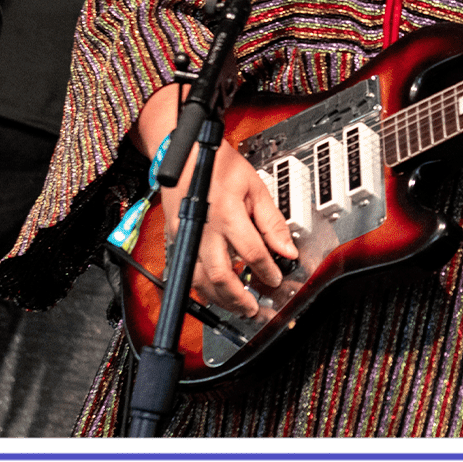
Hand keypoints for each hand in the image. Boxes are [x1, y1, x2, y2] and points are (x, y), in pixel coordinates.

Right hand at [161, 141, 298, 318]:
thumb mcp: (255, 186)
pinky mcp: (174, 238)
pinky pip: (187, 271)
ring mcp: (185, 235)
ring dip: (220, 299)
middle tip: (256, 308)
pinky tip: (215, 294)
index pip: (252, 253)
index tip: (276, 277)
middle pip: (221, 275)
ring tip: (238, 308)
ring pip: (199, 280)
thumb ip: (271, 221)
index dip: (267, 270)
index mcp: (226, 213)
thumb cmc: (219, 164)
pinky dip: (202, 288)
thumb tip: (287, 249)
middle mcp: (203, 228)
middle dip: (240, 298)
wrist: (184, 152)